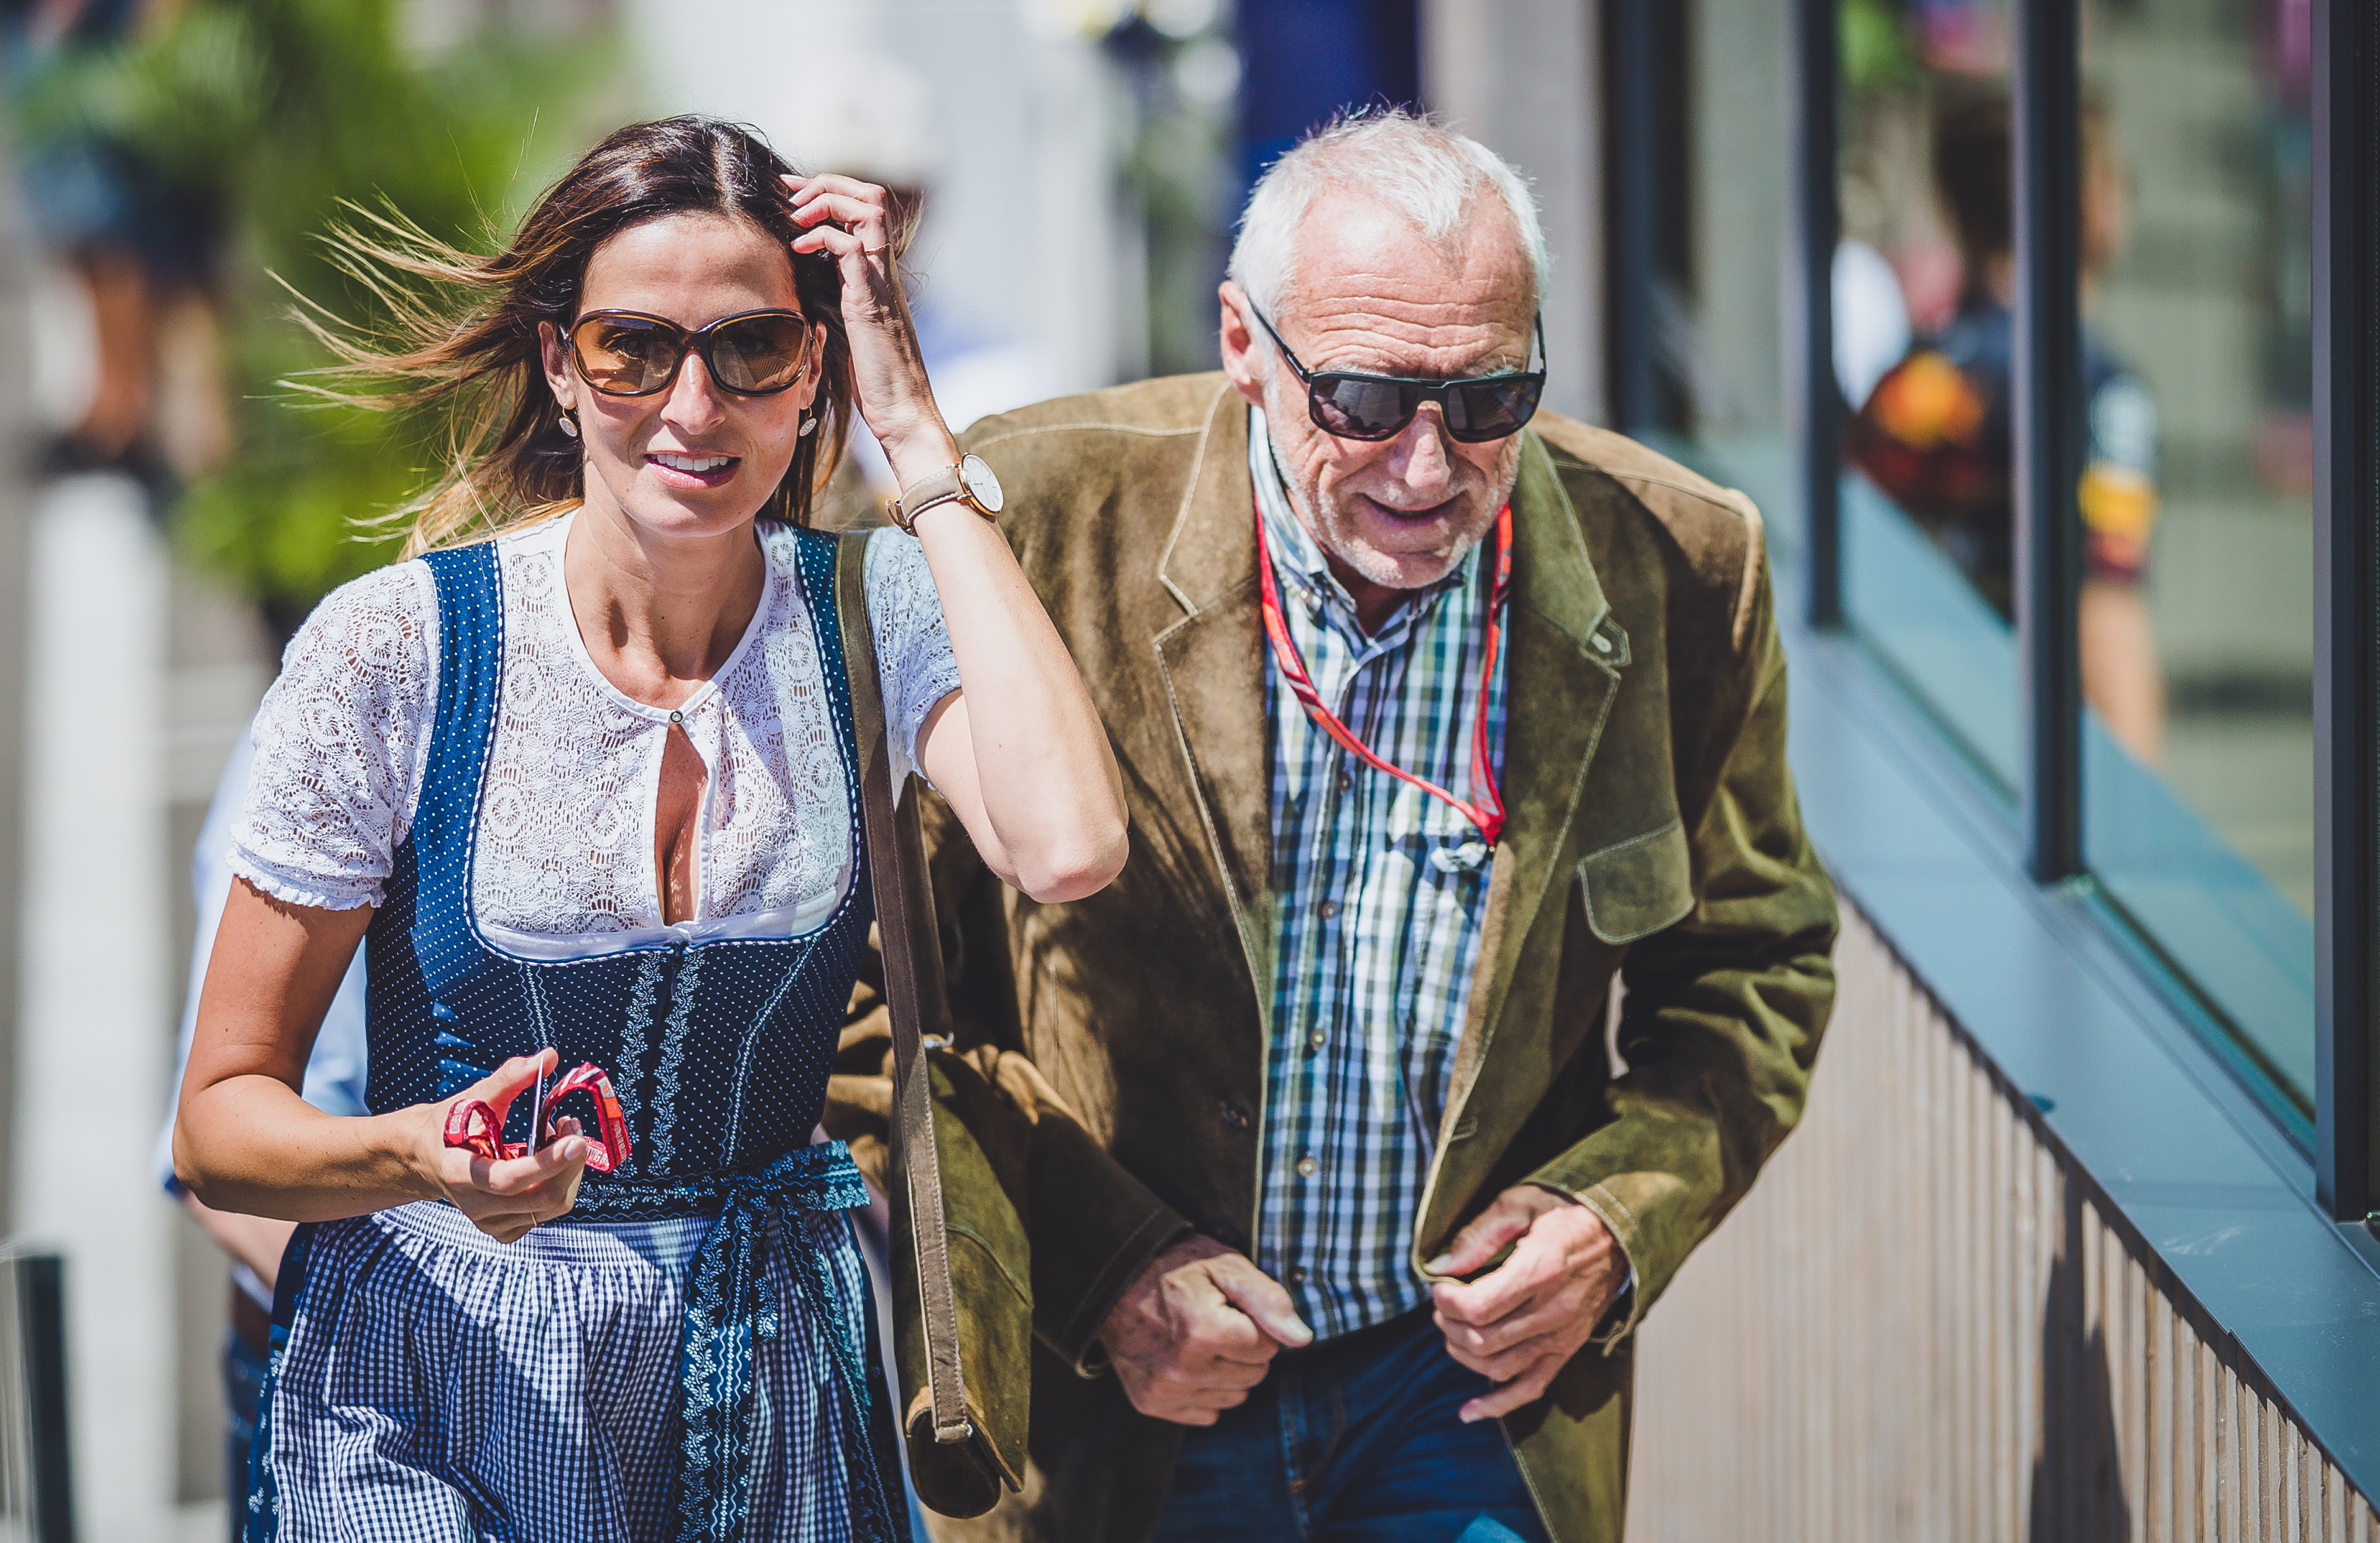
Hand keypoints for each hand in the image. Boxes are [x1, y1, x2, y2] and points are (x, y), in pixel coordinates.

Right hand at [413, 1051, 589, 1243]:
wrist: (427, 1157)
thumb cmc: (451, 1124)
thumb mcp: (473, 1096)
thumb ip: (510, 1077)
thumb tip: (550, 1056)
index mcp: (461, 1174)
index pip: (510, 1180)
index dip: (547, 1163)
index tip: (576, 1140)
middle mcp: (477, 1205)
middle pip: (543, 1196)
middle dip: (571, 1160)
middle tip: (571, 1124)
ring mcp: (491, 1221)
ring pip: (552, 1206)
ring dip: (569, 1169)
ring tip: (558, 1137)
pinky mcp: (504, 1228)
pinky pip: (546, 1213)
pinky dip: (558, 1184)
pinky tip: (548, 1162)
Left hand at [782, 173, 953, 474]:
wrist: (904, 414)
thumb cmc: (879, 383)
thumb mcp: (853, 332)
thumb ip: (841, 304)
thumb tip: (810, 293)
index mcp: (878, 276)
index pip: (864, 209)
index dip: (829, 192)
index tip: (792, 196)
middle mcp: (883, 272)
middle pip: (870, 195)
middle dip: (826, 183)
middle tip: (789, 194)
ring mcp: (880, 284)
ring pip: (867, 208)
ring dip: (825, 200)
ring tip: (795, 214)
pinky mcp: (870, 302)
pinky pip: (850, 247)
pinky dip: (820, 236)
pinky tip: (797, 248)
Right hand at [1096, 1233, 1314, 1425]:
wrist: (1115, 1279)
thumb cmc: (1177, 1268)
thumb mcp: (1227, 1266)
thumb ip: (1268, 1300)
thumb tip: (1302, 1339)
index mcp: (1205, 1331)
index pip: (1268, 1348)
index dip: (1256, 1325)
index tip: (1231, 1308)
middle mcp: (1182, 1368)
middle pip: (1253, 1376)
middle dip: (1244, 1350)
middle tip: (1215, 1322)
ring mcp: (1164, 1389)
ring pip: (1233, 1398)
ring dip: (1226, 1372)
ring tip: (1199, 1341)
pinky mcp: (1150, 1402)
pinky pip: (1205, 1414)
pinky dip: (1203, 1391)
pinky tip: (1186, 1362)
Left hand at [1427, 1184, 1622, 1422]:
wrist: (1619, 1235)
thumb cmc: (1565, 1213)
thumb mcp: (1520, 1202)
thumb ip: (1479, 1233)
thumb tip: (1442, 1265)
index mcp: (1542, 1269)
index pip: (1480, 1307)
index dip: (1447, 1301)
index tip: (1437, 1286)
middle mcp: (1554, 1310)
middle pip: (1484, 1340)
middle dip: (1450, 1325)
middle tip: (1442, 1305)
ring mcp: (1562, 1336)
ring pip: (1499, 1367)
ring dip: (1464, 1355)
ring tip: (1453, 1331)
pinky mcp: (1567, 1350)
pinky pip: (1531, 1388)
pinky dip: (1498, 1405)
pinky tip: (1469, 1411)